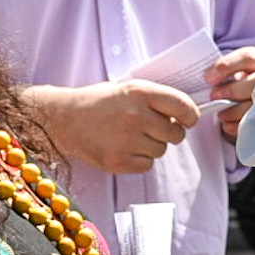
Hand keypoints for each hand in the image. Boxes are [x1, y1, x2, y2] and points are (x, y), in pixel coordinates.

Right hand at [26, 81, 198, 175]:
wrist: (63, 118)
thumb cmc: (99, 103)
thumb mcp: (128, 89)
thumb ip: (156, 100)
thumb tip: (186, 116)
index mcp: (140, 92)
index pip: (184, 107)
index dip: (191, 116)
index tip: (188, 120)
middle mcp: (136, 115)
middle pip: (176, 134)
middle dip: (170, 133)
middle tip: (154, 129)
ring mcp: (126, 140)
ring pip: (161, 151)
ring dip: (152, 146)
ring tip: (131, 136)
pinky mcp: (117, 161)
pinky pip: (146, 165)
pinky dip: (139, 160)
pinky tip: (123, 148)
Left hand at [207, 46, 254, 140]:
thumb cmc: (247, 87)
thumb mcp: (241, 74)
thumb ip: (228, 72)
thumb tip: (209, 78)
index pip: (248, 57)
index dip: (227, 65)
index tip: (209, 78)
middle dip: (231, 90)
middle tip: (214, 96)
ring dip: (234, 110)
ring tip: (220, 115)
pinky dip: (238, 125)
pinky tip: (227, 126)